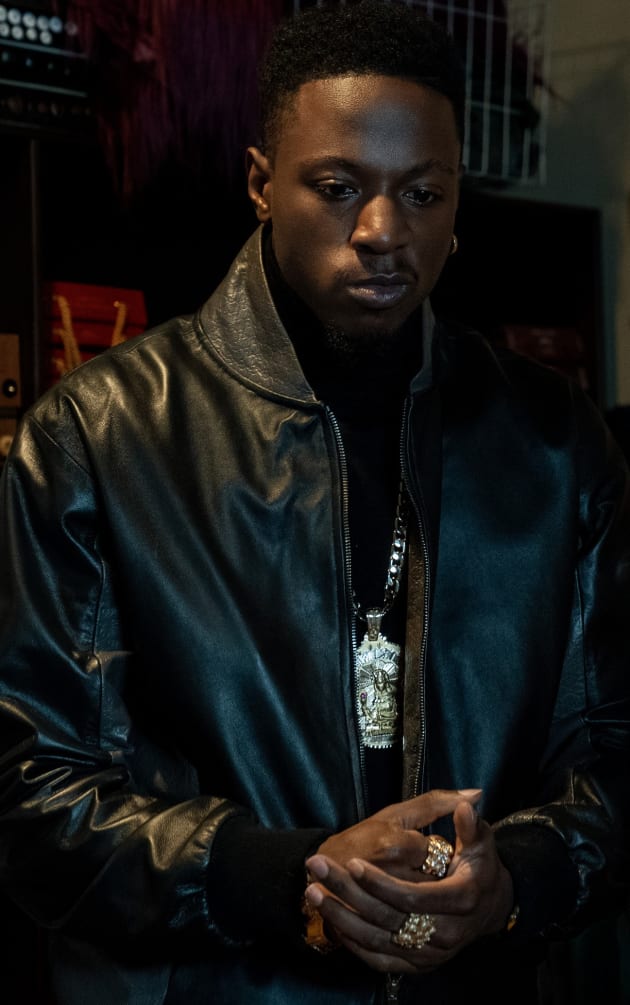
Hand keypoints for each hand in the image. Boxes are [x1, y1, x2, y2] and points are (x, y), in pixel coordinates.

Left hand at [305, 795, 513, 973]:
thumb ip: (469, 824)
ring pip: (378, 939)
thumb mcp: (480, 844)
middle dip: (348, 892)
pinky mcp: (417, 964)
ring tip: (312, 891)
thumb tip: (468, 800)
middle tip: (317, 868)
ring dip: (340, 917)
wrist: (488, 910)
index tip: (352, 862)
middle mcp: (447, 932)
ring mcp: (431, 952)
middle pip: (388, 916)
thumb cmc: (478, 870)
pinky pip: (380, 958)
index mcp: (460, 899)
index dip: (381, 882)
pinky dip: (353, 942)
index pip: (413, 896)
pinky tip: (331, 921)